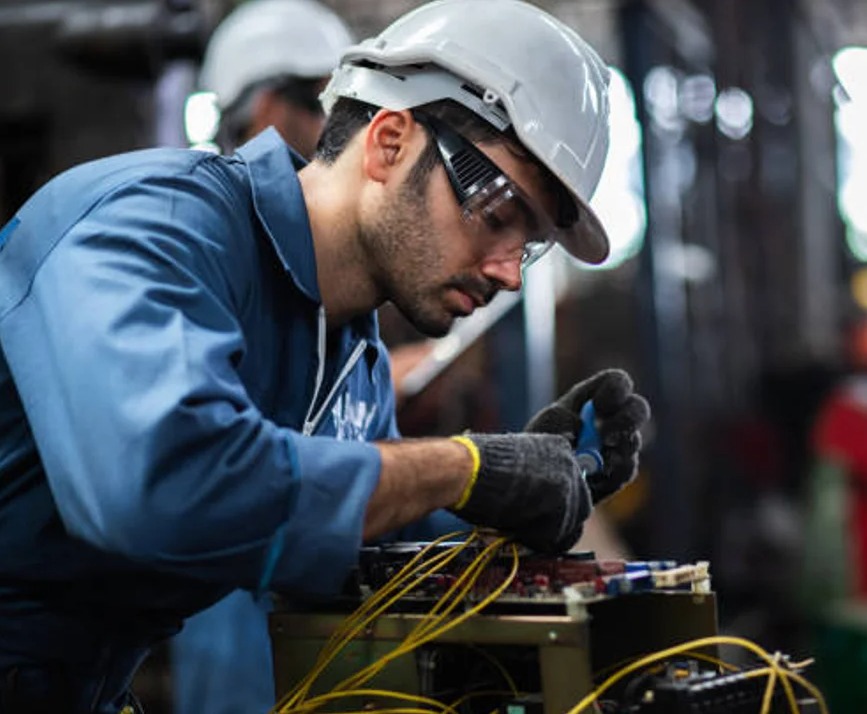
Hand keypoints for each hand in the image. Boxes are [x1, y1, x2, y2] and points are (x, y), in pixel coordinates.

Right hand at [449, 432, 591, 552]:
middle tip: (531, 527)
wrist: (467, 470)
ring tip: (519, 529)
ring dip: (546, 532)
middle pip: (578, 505)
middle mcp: (569, 463)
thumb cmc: (477, 466)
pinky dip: (540, 541)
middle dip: (557, 520)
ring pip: (570, 524)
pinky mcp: (564, 507)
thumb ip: (532, 478)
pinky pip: (558, 537)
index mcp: (557, 446)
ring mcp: (569, 485)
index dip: (553, 503)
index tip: (538, 512)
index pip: (570, 484)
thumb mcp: (512, 463)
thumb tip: (533, 499)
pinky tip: (519, 532)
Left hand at [524, 369, 650, 503]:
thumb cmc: (540, 442)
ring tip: (584, 463)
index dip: (616, 390)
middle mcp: (610, 418)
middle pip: (638, 409)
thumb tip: (584, 429)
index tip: (600, 406)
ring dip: (613, 452)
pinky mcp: (619, 472)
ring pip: (633, 442)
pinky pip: (627, 469)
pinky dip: (610, 473)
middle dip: (627, 421)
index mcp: (592, 398)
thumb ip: (565, 417)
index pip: (618, 382)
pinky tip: (590, 477)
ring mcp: (618, 445)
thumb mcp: (547, 422)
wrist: (536, 480)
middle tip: (605, 438)